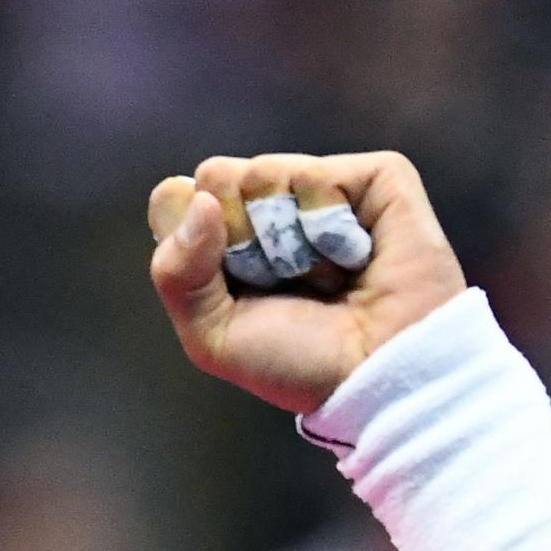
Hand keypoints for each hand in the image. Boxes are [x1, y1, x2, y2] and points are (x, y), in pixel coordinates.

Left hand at [147, 152, 466, 413]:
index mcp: (229, 240)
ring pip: (263, 172)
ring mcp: (323, 189)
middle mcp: (272, 207)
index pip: (177, 200)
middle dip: (238, 237)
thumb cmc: (299, 364)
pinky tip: (353, 255)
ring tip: (324, 276)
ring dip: (285, 238)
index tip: (228, 283)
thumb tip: (195, 196)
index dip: (191, 238)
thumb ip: (175, 272)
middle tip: (281, 282)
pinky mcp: (375, 179)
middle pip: (217, 178)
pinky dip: (324, 222)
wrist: (376, 377)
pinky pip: (316, 174)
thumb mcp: (212, 335)